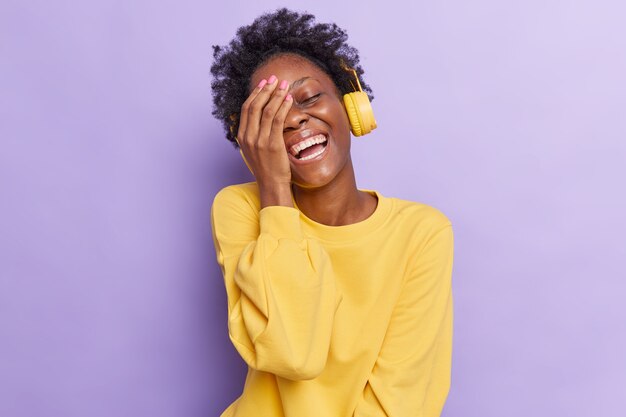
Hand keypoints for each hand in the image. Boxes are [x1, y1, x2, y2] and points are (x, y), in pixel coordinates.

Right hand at [237, 75, 293, 206]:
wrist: (272, 185)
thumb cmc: (267, 167)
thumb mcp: (255, 149)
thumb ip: (255, 133)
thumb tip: (261, 116)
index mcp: (242, 137)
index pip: (246, 109)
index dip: (255, 94)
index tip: (264, 83)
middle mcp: (248, 137)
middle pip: (255, 106)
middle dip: (265, 89)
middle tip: (275, 79)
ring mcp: (260, 141)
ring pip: (267, 110)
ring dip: (276, 95)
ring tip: (284, 85)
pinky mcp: (272, 145)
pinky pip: (277, 120)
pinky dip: (283, 106)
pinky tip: (288, 99)